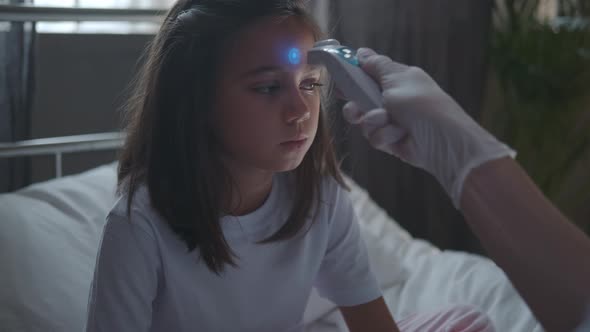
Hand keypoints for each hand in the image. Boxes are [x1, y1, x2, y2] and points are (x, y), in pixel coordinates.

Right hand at [342, 48, 514, 207]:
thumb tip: (361, 52)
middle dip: (356, 106)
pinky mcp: (390, 140)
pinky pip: (374, 137)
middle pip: (360, 101)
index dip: (353, 77)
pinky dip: (384, 135)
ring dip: (373, 121)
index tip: (339, 80)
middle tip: (356, 107)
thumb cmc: (421, 104)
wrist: (440, 140)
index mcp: (396, 80)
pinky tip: (398, 135)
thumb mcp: (397, 78)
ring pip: (364, 121)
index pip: (369, 75)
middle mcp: (392, 100)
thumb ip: (376, 65)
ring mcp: (390, 121)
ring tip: (386, 121)